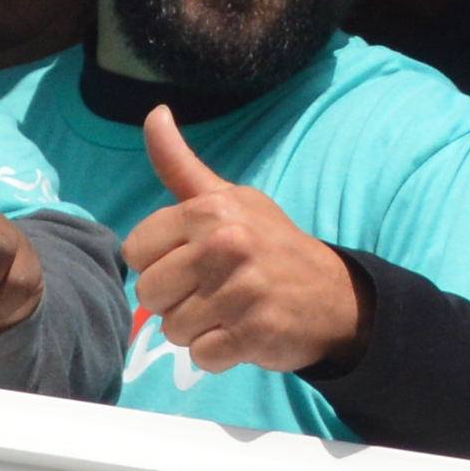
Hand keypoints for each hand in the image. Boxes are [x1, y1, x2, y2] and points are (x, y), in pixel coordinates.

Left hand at [127, 106, 362, 374]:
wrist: (333, 296)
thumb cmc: (269, 244)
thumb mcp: (229, 198)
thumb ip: (181, 165)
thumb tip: (154, 114)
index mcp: (210, 210)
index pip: (136, 251)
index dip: (158, 262)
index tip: (190, 261)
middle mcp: (225, 245)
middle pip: (150, 294)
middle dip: (174, 301)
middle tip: (211, 291)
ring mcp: (242, 291)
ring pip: (172, 329)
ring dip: (196, 329)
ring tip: (228, 312)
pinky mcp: (255, 333)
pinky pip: (202, 356)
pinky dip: (217, 353)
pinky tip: (240, 333)